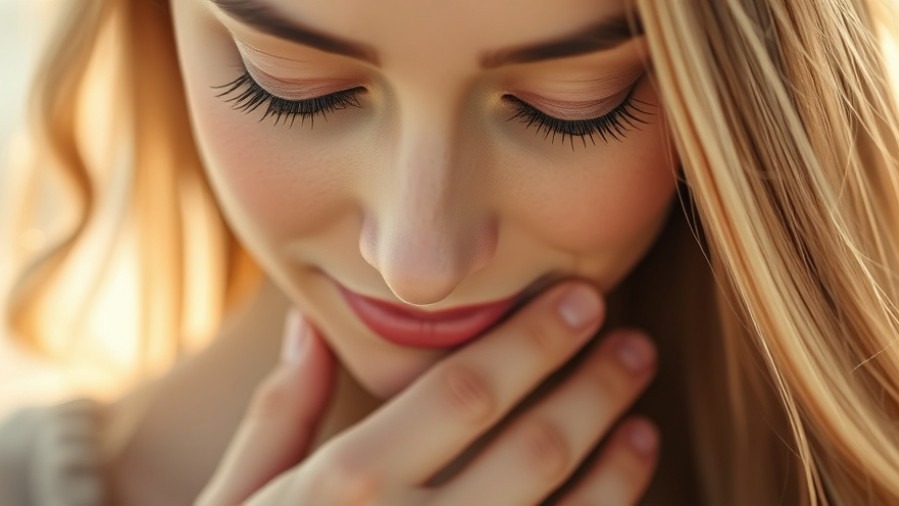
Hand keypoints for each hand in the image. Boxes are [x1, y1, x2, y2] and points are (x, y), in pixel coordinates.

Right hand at [196, 282, 658, 504]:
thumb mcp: (234, 500)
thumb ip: (278, 414)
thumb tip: (308, 324)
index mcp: (345, 486)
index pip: (464, 392)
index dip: (534, 341)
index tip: (581, 299)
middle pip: (533, 448)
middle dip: (595, 387)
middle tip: (634, 342)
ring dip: (616, 466)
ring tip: (643, 421)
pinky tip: (621, 499)